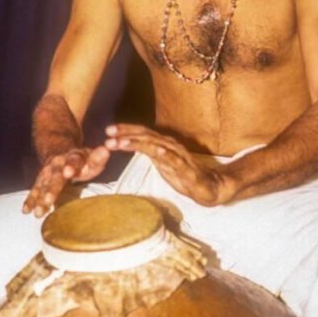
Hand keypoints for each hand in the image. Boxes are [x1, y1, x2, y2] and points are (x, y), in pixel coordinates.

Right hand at [22, 145, 110, 216]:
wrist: (58, 147)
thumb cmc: (80, 158)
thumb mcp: (90, 156)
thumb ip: (98, 157)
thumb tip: (106, 150)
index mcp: (73, 156)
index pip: (73, 161)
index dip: (71, 166)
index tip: (68, 172)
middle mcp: (57, 164)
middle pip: (54, 177)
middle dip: (51, 189)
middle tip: (48, 200)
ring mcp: (46, 172)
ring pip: (42, 185)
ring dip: (39, 198)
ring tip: (38, 212)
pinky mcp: (40, 180)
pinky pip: (34, 190)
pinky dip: (30, 200)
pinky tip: (26, 210)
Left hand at [104, 124, 233, 205]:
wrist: (208, 186)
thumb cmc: (183, 175)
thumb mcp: (161, 163)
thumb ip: (148, 152)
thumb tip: (129, 145)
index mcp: (162, 145)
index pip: (141, 134)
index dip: (125, 130)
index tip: (109, 130)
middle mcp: (169, 146)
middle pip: (145, 136)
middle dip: (126, 134)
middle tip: (109, 133)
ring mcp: (178, 156)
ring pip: (156, 146)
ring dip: (138, 142)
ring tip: (123, 142)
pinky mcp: (186, 169)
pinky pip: (175, 160)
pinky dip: (166, 154)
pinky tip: (157, 150)